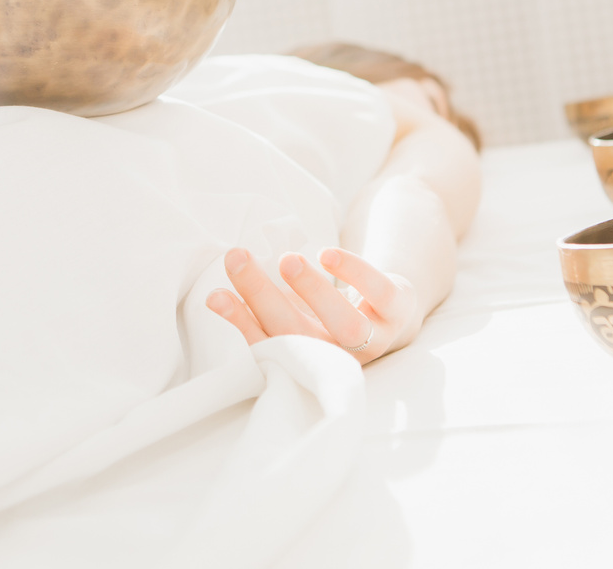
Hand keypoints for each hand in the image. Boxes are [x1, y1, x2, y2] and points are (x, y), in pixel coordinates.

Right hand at [205, 246, 421, 364]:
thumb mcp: (296, 311)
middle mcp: (337, 355)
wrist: (391, 310)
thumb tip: (217, 289)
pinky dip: (355, 274)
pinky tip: (328, 254)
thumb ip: (263, 305)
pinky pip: (380, 293)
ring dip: (314, 293)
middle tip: (236, 258)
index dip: (240, 323)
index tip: (214, 295)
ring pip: (345, 325)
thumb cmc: (328, 311)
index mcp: (306, 358)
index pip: (268, 346)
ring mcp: (373, 337)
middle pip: (298, 332)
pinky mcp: (398, 310)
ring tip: (286, 260)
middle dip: (263, 296)